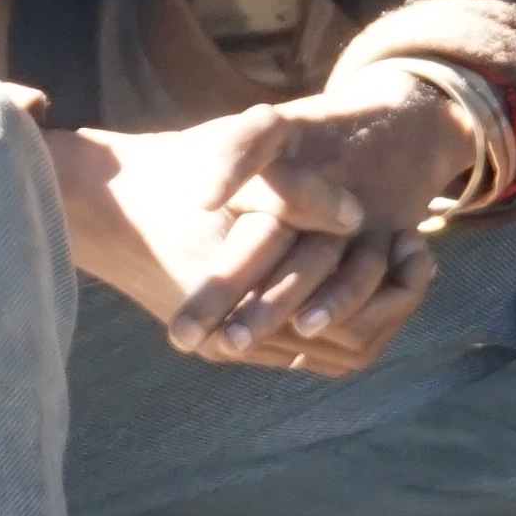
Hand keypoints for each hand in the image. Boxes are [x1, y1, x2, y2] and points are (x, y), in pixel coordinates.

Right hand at [54, 80, 475, 371]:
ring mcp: (231, 344)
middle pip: (351, 350)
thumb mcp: (234, 160)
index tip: (414, 241)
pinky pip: (301, 348)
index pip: (353, 326)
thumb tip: (355, 218)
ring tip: (390, 256)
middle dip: (392, 303)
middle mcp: (236, 340)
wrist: (101, 204)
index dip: (397, 288)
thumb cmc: (168, 174)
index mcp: (243, 305)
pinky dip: (335, 317)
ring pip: (329, 355)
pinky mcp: (226, 339)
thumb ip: (296, 190)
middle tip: (414, 250)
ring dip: (368, 313)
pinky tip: (350, 268)